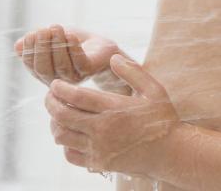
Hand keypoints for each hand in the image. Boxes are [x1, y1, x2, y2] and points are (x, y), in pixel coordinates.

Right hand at [14, 25, 119, 85]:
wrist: (103, 48)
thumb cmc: (76, 44)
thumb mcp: (53, 39)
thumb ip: (36, 42)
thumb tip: (17, 45)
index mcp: (47, 74)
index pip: (33, 67)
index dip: (29, 52)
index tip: (29, 35)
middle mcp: (60, 80)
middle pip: (44, 69)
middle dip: (41, 48)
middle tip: (41, 30)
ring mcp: (76, 77)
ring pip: (61, 65)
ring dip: (56, 45)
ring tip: (55, 27)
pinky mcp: (90, 70)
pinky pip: (80, 62)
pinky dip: (73, 48)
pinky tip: (70, 34)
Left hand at [45, 55, 179, 175]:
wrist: (171, 153)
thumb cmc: (163, 119)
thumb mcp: (153, 90)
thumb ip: (133, 71)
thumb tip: (113, 57)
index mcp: (114, 108)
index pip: (75, 96)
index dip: (59, 88)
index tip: (55, 83)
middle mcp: (102, 129)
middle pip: (62, 115)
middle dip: (50, 102)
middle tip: (50, 96)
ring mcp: (98, 149)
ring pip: (62, 135)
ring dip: (55, 123)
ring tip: (59, 114)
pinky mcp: (98, 163)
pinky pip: (70, 155)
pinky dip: (65, 144)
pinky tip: (71, 134)